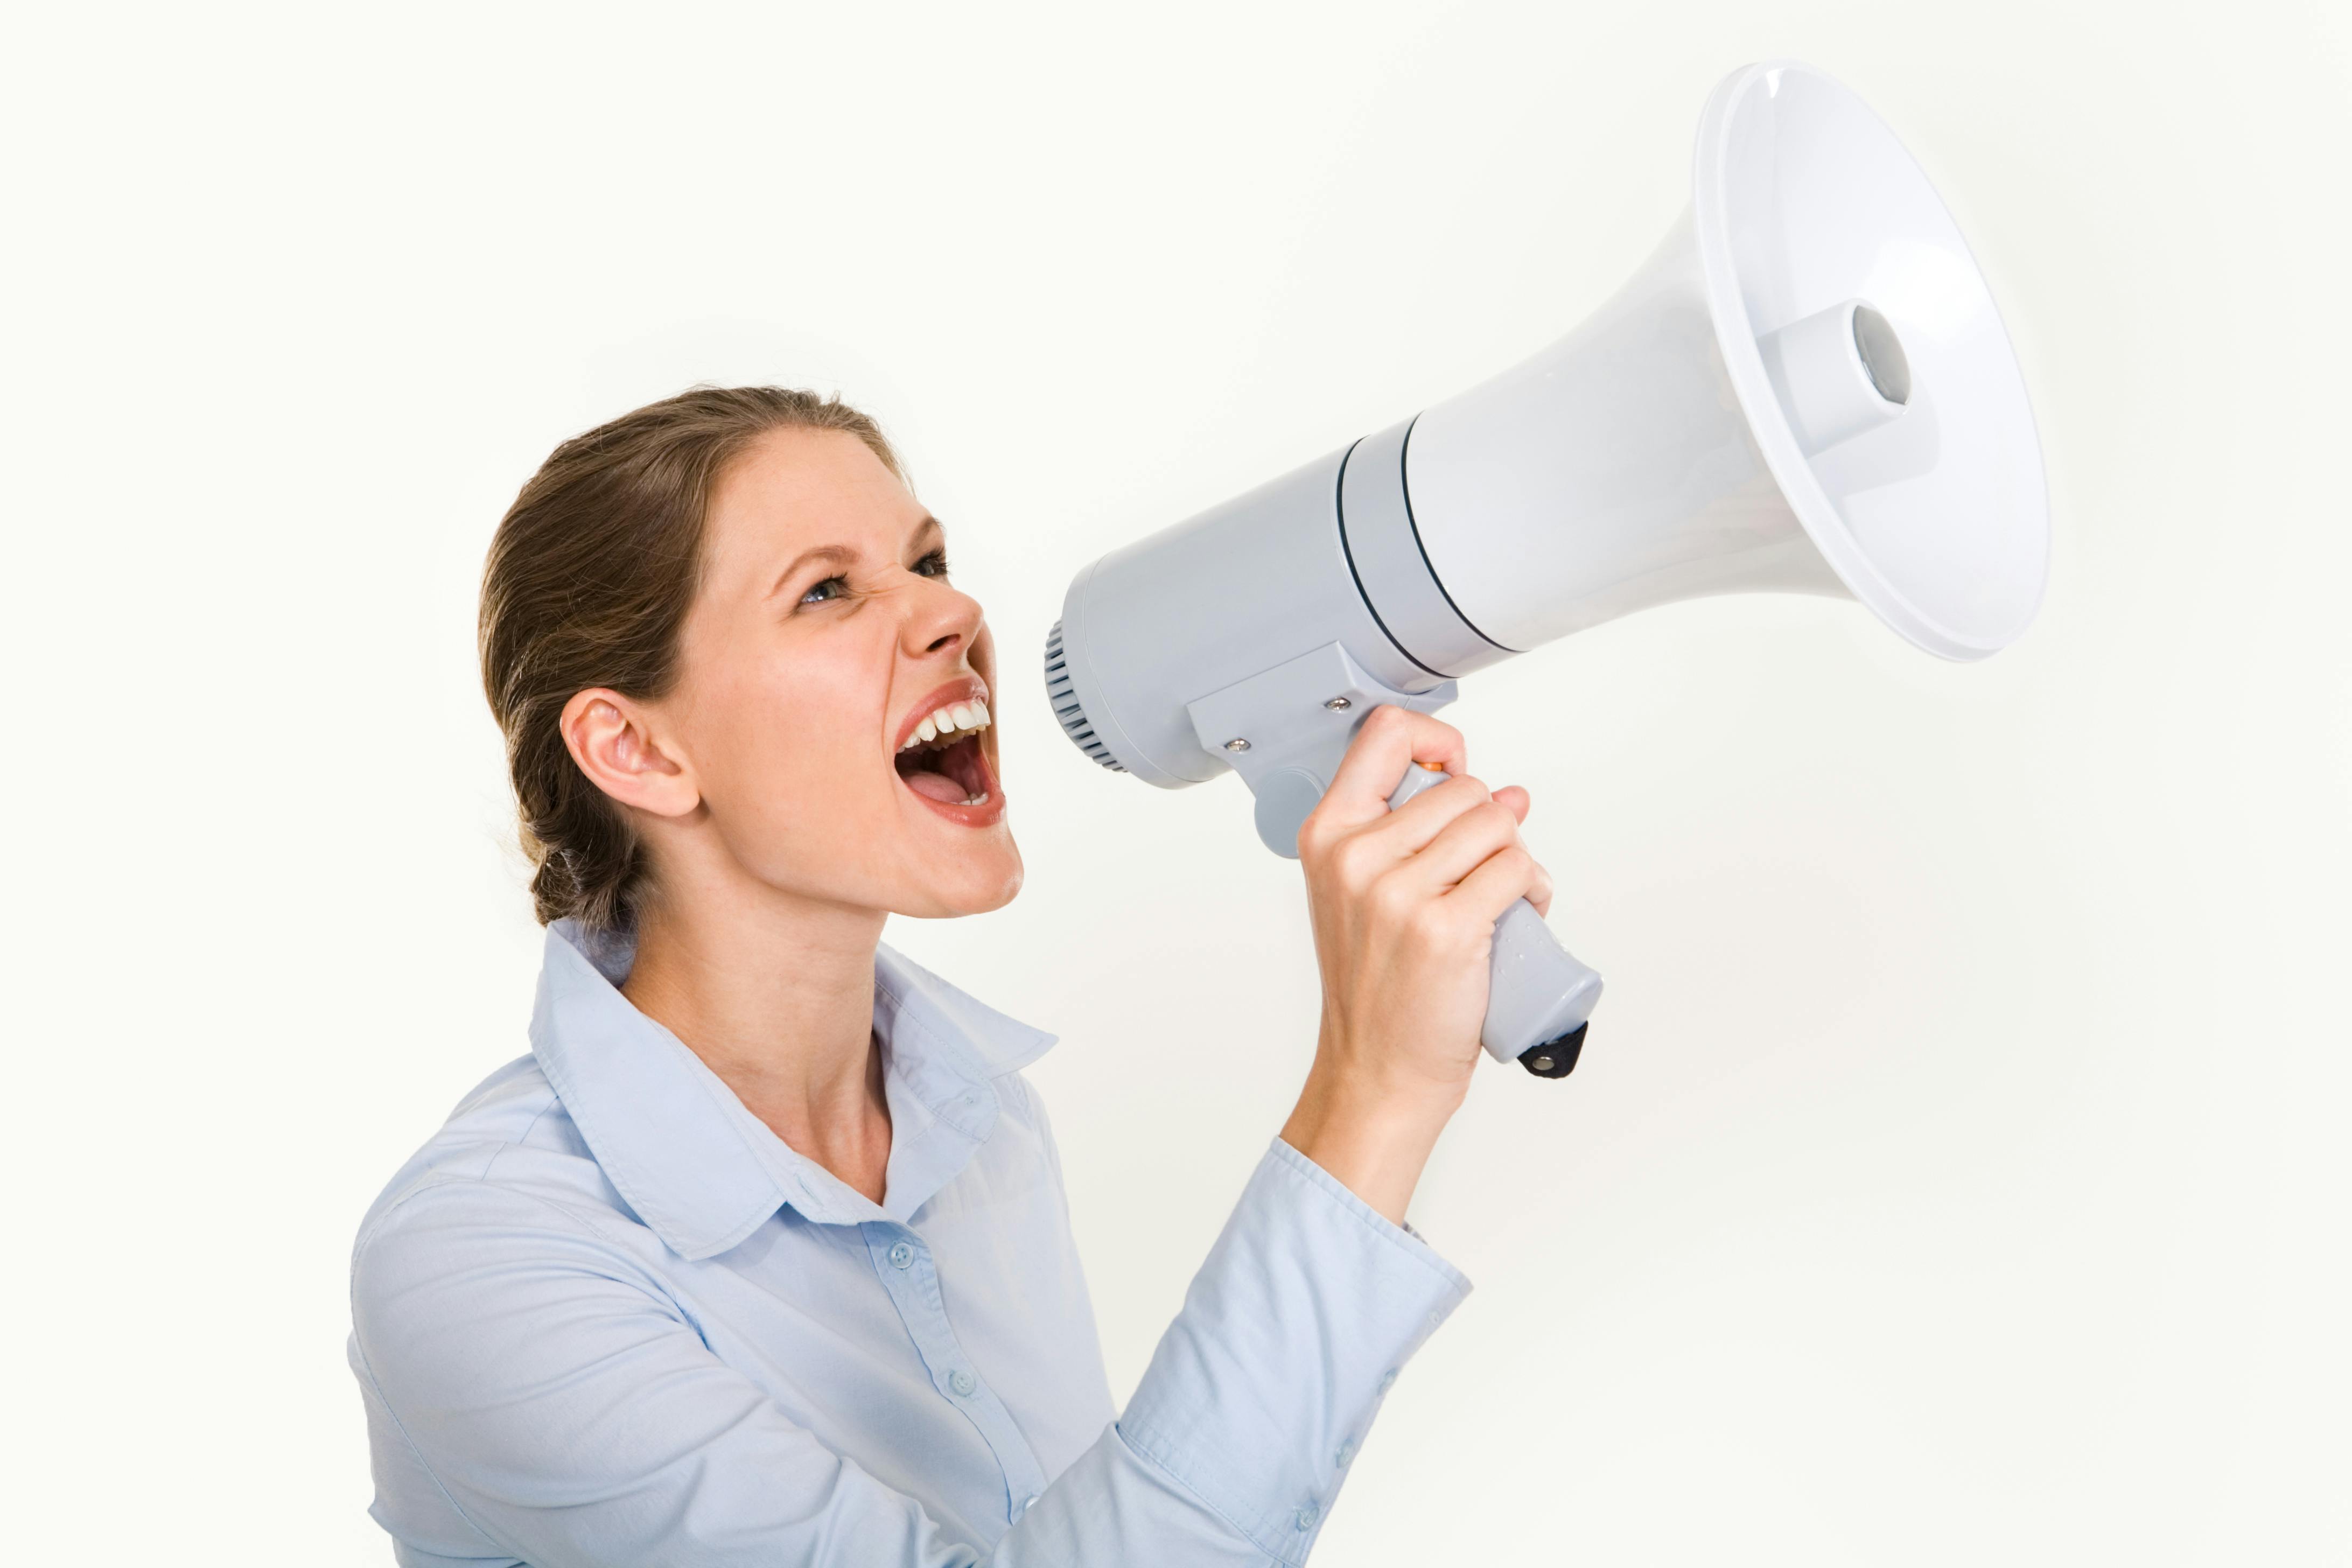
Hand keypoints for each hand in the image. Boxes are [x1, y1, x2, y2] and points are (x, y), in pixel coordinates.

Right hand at [1278, 705, 1552, 1222]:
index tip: (1454, 770)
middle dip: (1490, 822)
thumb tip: (1505, 793)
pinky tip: (1523, 912)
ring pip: (1498, 823)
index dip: (1438, 741)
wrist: (1377, 1071)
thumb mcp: (1359, 894)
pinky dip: (1535, 886)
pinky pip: (1518, 869)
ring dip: (1517, 855)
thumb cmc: (1374, 988)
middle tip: (1481, 868)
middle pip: (1463, 787)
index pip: (1386, 734)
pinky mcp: (1447, 928)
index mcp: (1328, 837)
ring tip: (1504, 894)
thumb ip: (1407, 835)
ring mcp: (1399, 894)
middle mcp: (1356, 858)